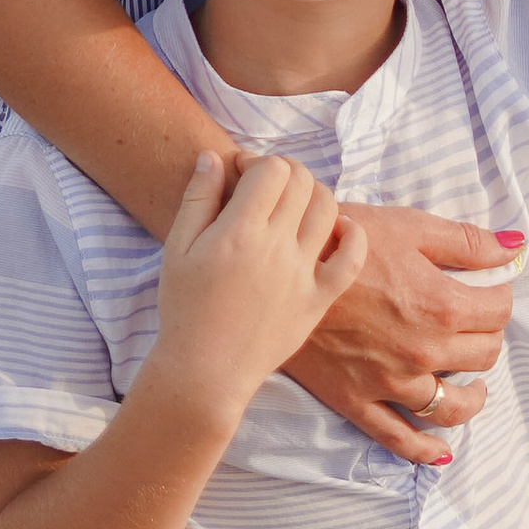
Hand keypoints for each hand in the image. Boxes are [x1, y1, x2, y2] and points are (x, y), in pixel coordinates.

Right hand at [153, 151, 365, 425]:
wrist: (204, 372)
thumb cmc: (183, 309)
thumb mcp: (177, 249)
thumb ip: (198, 198)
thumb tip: (213, 156)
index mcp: (239, 232)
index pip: (271, 169)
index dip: (257, 161)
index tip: (241, 173)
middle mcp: (277, 248)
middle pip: (301, 182)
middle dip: (284, 170)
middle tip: (265, 185)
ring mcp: (302, 274)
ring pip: (328, 208)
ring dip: (313, 194)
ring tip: (292, 204)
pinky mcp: (318, 300)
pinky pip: (352, 258)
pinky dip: (352, 234)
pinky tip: (337, 228)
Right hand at [281, 201, 528, 464]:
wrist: (282, 270)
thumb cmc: (347, 241)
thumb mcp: (410, 226)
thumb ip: (468, 242)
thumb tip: (515, 249)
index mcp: (442, 306)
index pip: (499, 312)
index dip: (500, 297)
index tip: (489, 290)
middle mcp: (424, 352)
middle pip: (483, 356)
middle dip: (486, 337)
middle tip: (474, 325)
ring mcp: (392, 384)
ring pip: (453, 406)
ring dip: (471, 395)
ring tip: (471, 384)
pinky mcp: (359, 402)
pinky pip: (401, 440)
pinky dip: (427, 450)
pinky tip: (442, 451)